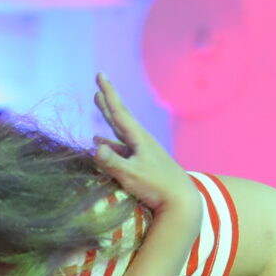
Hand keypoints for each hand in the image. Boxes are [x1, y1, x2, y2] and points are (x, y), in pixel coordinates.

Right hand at [89, 75, 192, 215]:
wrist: (180, 200)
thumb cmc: (157, 187)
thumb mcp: (132, 175)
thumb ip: (113, 162)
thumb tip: (94, 146)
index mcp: (138, 139)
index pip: (119, 112)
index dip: (108, 94)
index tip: (100, 75)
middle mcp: (140, 141)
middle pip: (120, 117)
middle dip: (108, 102)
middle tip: (99, 86)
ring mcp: (141, 152)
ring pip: (119, 132)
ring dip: (108, 120)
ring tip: (100, 106)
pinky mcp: (141, 164)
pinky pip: (120, 149)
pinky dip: (109, 144)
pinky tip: (101, 145)